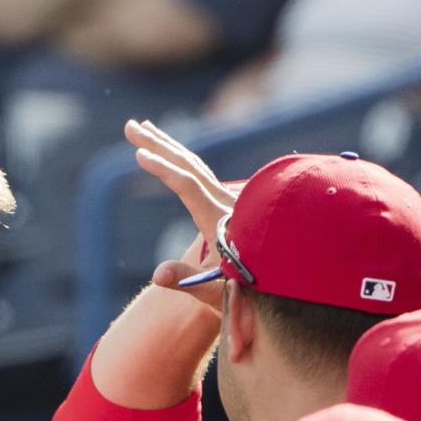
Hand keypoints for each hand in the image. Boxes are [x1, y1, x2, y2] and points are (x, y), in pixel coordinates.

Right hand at [124, 119, 241, 308]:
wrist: (291, 285)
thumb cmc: (254, 294)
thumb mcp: (217, 291)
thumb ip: (186, 281)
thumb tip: (157, 275)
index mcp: (220, 221)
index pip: (188, 186)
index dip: (164, 169)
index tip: (139, 154)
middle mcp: (228, 204)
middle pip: (190, 165)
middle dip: (158, 144)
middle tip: (130, 126)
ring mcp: (232, 203)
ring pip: (198, 166)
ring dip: (169, 147)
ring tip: (145, 130)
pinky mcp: (235, 206)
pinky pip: (206, 176)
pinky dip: (185, 162)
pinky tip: (175, 158)